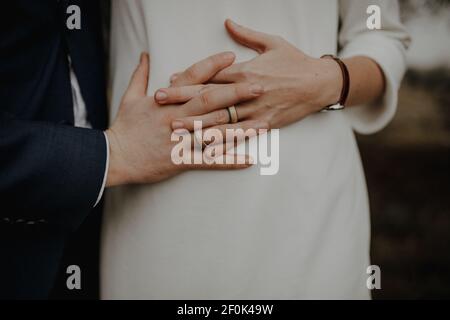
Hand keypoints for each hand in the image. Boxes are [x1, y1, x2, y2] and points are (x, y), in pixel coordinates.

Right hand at [105, 52, 266, 186]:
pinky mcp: (182, 160)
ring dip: (241, 126)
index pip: (192, 78)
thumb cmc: (124, 128)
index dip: (213, 66)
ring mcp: (181, 139)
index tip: (232, 57)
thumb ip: (140, 75)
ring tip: (264, 122)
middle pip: (211, 101)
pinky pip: (210, 161)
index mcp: (166, 100)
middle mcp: (177, 117)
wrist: (114, 157)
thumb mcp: (129, 97)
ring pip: (216, 130)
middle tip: (259, 86)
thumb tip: (144, 55)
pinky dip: (230, 161)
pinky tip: (249, 160)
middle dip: (236, 92)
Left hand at [156, 19, 341, 129]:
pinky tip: (208, 146)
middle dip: (182, 101)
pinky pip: (241, 134)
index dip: (188, 80)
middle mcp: (247, 92)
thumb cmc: (295, 61)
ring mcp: (255, 110)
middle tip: (161, 104)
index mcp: (245, 71)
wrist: (320, 83)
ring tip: (176, 128)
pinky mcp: (265, 124)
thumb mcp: (272, 42)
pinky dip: (224, 141)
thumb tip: (228, 22)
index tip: (168, 82)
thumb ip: (247, 35)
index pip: (210, 76)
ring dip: (196, 123)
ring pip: (221, 119)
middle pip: (209, 97)